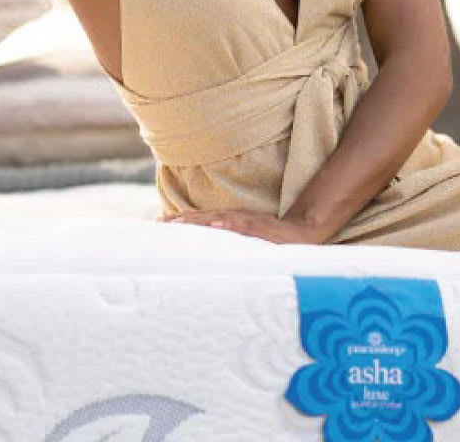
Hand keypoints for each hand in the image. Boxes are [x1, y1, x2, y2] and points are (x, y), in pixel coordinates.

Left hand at [159, 208, 325, 244]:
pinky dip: (230, 225)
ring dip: (199, 221)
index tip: (157, 223)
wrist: (302, 231)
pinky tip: (217, 226)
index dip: (178, 220)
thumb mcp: (245, 237)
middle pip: (203, 217)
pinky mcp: (262, 229)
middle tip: (158, 225)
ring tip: (178, 224)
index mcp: (229, 220)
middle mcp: (235, 218)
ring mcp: (248, 223)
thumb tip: (206, 242)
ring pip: (219, 220)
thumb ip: (226, 238)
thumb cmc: (271, 237)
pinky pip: (244, 227)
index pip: (199, 219)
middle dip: (180, 221)